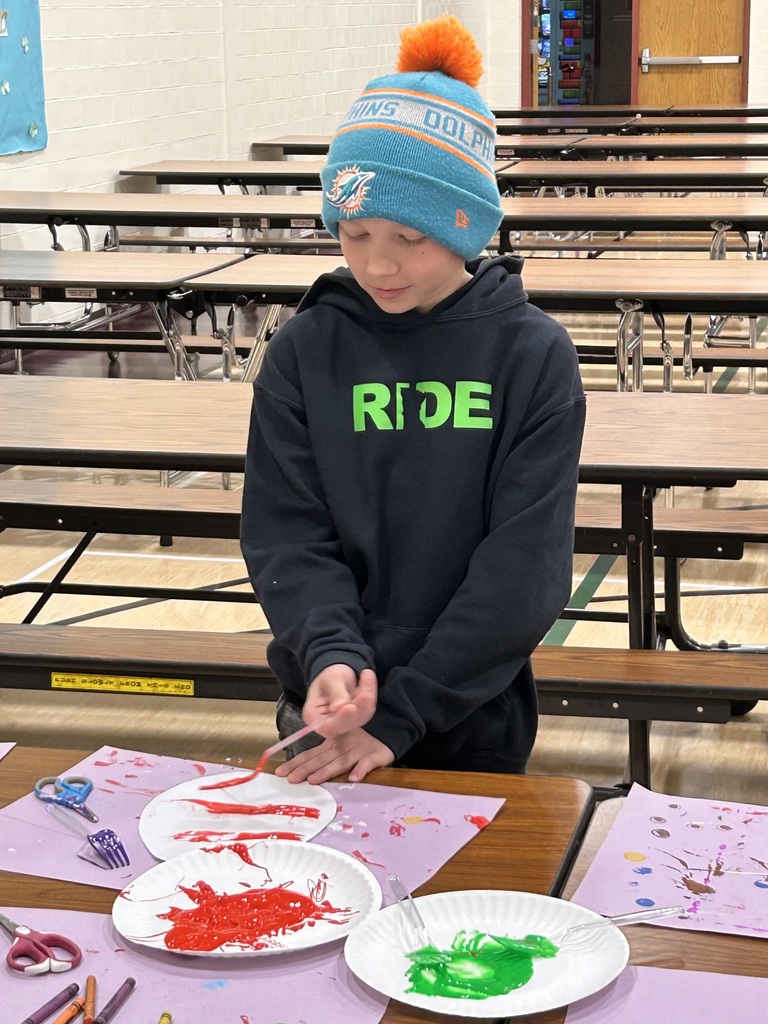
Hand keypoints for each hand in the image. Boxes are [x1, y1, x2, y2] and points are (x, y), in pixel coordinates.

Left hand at [275, 727, 393, 784]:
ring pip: (341, 762)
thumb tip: (306, 772)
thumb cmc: (364, 736)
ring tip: (314, 780)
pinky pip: (368, 763)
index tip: (281, 772)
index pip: (312, 753)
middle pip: (322, 759)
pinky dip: (361, 770)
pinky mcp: (376, 755)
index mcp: (333, 742)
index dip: (297, 762)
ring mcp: (359, 751)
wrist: (390, 725)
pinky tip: (354, 778)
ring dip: (327, 771)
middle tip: (291, 779)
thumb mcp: (342, 741)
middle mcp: (343, 746)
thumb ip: (326, 755)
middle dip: (305, 769)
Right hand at [303, 665, 377, 737]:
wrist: (338, 675)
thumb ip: (335, 692)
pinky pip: (367, 710)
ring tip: (366, 674)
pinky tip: (367, 678)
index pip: (327, 727)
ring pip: (360, 717)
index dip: (340, 720)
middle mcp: (328, 724)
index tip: (350, 707)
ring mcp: (344, 723)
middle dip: (358, 708)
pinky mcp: (356, 719)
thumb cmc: (328, 676)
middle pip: (347, 724)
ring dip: (367, 698)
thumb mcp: (330, 678)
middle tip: (365, 692)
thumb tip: (339, 707)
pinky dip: (370, 695)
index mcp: (314, 717)